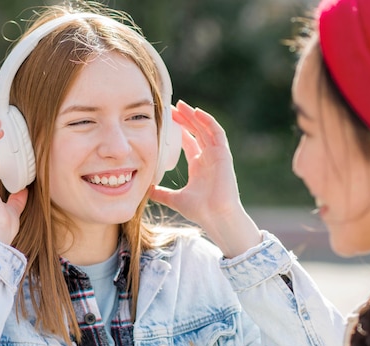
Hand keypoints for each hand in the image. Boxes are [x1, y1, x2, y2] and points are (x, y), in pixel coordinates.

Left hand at [150, 101, 260, 257]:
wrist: (216, 216)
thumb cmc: (200, 211)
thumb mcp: (174, 199)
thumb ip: (161, 193)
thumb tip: (145, 191)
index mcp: (198, 167)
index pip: (188, 142)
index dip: (178, 130)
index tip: (166, 119)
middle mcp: (208, 159)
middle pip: (196, 132)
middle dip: (185, 119)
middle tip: (171, 107)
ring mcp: (217, 156)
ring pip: (206, 129)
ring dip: (194, 117)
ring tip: (182, 105)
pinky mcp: (224, 155)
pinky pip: (217, 133)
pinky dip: (208, 121)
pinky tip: (196, 112)